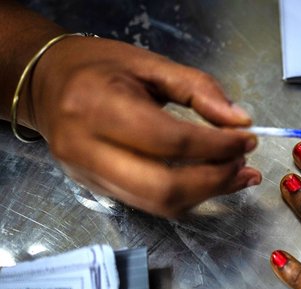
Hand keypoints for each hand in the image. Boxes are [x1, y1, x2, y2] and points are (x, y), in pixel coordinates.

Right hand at [24, 36, 259, 216]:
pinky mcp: (96, 190)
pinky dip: (186, 196)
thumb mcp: (150, 64)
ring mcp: (89, 176)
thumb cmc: (98, 67)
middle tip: (243, 165)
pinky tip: (209, 181)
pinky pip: (150, 204)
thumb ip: (199, 89)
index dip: (216, 146)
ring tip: (236, 175)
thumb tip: (239, 122)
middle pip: (164, 187)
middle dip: (214, 181)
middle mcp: (88, 149)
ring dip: (206, 195)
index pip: (170, 141)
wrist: (46, 84)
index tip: (247, 139)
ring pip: (159, 204)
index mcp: (98, 106)